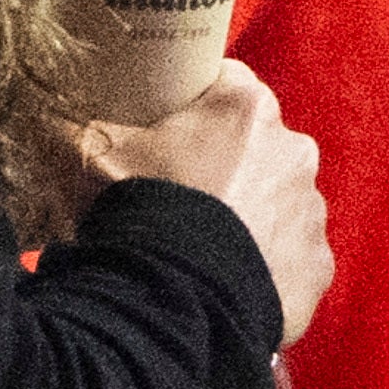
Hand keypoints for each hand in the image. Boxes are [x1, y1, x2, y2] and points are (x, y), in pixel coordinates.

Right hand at [79, 61, 332, 348]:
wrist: (171, 303)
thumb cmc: (138, 211)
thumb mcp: (94, 153)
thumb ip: (94, 126)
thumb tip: (69, 120)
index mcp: (247, 107)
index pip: (226, 86)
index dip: (196, 109)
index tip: (170, 134)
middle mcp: (294, 150)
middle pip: (259, 148)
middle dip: (230, 166)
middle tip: (184, 199)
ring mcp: (311, 211)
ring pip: (280, 204)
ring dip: (252, 219)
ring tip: (206, 250)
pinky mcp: (318, 266)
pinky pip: (293, 260)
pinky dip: (268, 268)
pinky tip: (230, 284)